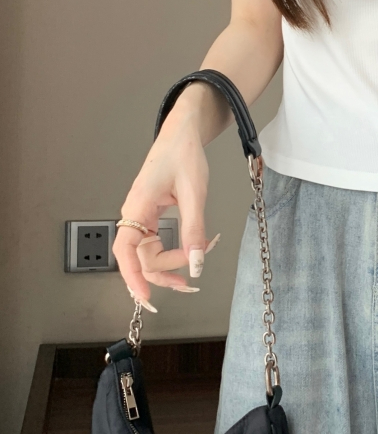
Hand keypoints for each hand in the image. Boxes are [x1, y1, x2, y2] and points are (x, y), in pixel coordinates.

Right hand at [113, 118, 219, 308]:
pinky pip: (155, 242)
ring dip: (171, 263)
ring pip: (148, 253)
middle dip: (165, 272)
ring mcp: (141, 216)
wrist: (182, 134)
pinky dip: (172, 251)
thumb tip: (196, 262)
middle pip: (141, 258)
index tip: (147, 298)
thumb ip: (194, 229)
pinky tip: (187, 254)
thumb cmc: (183, 154)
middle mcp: (134, 214)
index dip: (133, 278)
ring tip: (194, 267)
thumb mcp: (194, 193)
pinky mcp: (150, 215)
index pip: (126, 252)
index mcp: (138, 207)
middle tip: (191, 283)